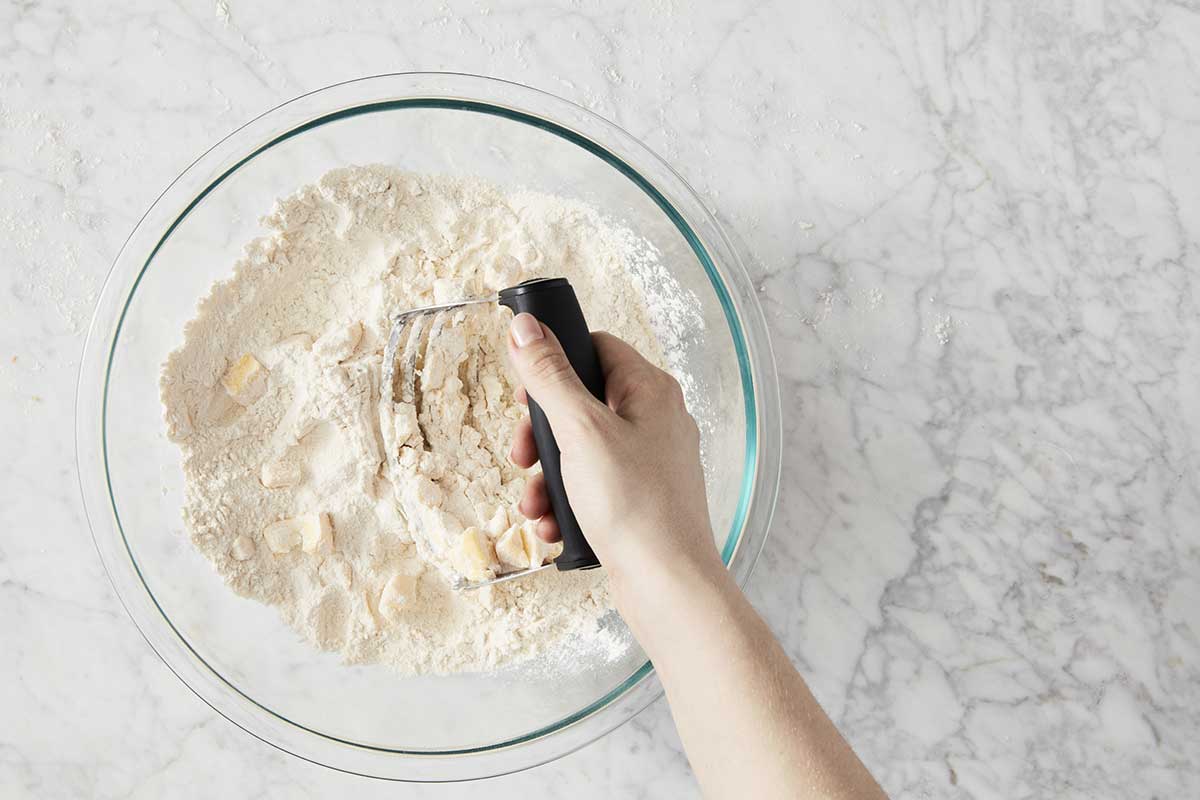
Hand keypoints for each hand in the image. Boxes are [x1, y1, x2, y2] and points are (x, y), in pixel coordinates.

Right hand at [505, 312, 724, 599]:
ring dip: (548, 476)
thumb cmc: (636, 506)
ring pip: (582, 451)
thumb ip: (550, 376)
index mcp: (650, 391)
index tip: (524, 391)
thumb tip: (527, 327)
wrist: (668, 584)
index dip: (555, 364)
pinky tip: (553, 526)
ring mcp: (650, 462)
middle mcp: (656, 420)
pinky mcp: (640, 499)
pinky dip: (567, 503)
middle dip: (542, 435)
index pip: (597, 348)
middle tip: (523, 455)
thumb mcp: (580, 431)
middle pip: (582, 404)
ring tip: (534, 503)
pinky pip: (593, 487)